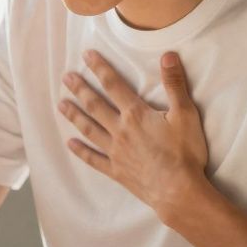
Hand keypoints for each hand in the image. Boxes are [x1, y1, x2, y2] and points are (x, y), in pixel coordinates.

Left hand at [58, 49, 209, 218]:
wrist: (179, 192)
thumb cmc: (185, 153)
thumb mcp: (186, 114)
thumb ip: (175, 84)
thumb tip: (168, 55)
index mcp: (136, 114)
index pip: (113, 85)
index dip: (99, 68)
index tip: (85, 56)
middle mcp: (120, 130)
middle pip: (95, 105)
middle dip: (80, 89)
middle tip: (65, 78)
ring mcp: (116, 152)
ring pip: (90, 129)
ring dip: (75, 116)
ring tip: (61, 105)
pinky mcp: (117, 171)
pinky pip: (94, 159)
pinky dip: (81, 151)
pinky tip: (70, 144)